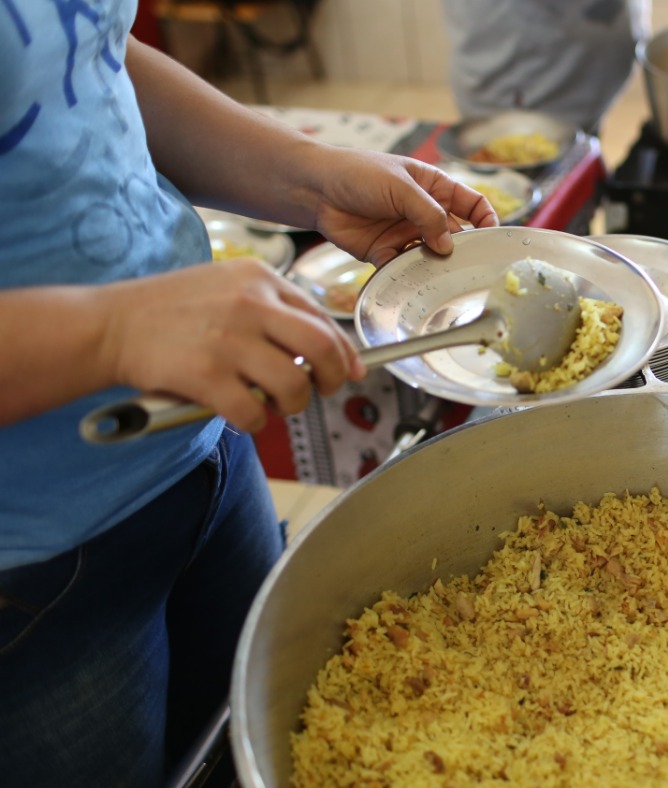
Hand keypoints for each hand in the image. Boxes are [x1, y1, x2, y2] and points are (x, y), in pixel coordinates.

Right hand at [99, 260, 364, 431]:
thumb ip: (274, 309)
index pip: (322, 319)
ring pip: (294, 385)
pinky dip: (255, 423)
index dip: (344, 353)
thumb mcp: (227, 287)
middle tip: (322, 391)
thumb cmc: (169, 311)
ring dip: (292, 406)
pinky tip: (243, 415)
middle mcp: (249, 304)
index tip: (352, 371)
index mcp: (258, 278)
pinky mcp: (206, 374)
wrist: (108, 324)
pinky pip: (254, 413)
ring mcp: (228, 339)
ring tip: (274, 405)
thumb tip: (326, 347)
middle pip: (322, 348)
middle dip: (333, 379)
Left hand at [304, 148, 499, 265]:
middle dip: (463, 250)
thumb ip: (428, 214)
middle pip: (456, 235)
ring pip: (432, 255)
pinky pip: (405, 270)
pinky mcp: (386, 253)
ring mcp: (406, 234)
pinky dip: (409, 277)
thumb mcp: (400, 186)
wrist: (315, 189)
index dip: (487, 219)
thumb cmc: (357, 174)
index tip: (493, 238)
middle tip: (467, 265)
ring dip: (437, 266)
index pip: (472, 204)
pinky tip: (412, 282)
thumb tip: (449, 245)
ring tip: (441, 277)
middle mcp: (424, 212)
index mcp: (434, 188)